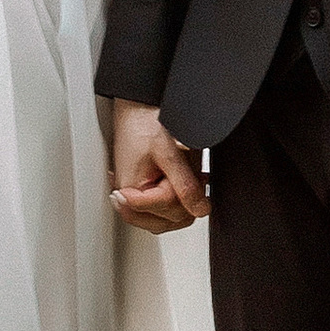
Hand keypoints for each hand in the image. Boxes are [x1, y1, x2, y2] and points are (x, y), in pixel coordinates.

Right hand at [110, 102, 208, 232]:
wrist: (138, 109)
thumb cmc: (145, 124)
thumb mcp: (169, 153)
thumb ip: (184, 185)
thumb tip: (200, 209)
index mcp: (129, 190)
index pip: (165, 207)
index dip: (185, 192)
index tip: (197, 177)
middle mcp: (129, 199)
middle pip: (166, 221)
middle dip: (184, 200)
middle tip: (194, 175)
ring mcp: (136, 198)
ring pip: (167, 220)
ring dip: (183, 201)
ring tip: (190, 177)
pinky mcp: (145, 193)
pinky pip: (164, 211)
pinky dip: (179, 200)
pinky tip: (186, 182)